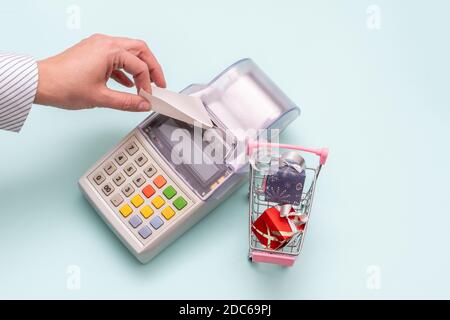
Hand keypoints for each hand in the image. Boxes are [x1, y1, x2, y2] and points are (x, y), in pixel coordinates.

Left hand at [34, 34, 165, 111]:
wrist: (40, 83)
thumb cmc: (63, 86)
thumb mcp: (101, 98)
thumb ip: (127, 102)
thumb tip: (143, 104)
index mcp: (109, 50)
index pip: (139, 65)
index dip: (147, 83)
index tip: (148, 97)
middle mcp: (105, 43)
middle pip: (139, 50)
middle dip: (151, 67)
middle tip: (158, 83)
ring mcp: (98, 45)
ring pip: (128, 51)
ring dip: (139, 67)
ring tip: (145, 84)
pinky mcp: (92, 51)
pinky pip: (116, 57)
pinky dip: (125, 69)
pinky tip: (127, 83)